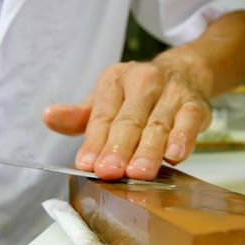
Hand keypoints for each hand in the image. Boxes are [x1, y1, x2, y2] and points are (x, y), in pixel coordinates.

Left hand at [42, 57, 211, 180]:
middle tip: (110, 171)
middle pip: (129, 120)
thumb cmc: (138, 94)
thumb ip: (80, 116)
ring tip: (138, 172)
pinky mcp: (195, 104)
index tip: (87, 164)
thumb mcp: (106, 99)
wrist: (184, 72)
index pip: (102, 116)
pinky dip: (183, 138)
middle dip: (119, 148)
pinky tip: (175, 155)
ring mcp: (171, 92)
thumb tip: (49, 117)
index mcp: (115, 81)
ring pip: (158, 124)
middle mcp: (143, 82)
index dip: (94, 142)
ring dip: (149, 150)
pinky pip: (189, 121)